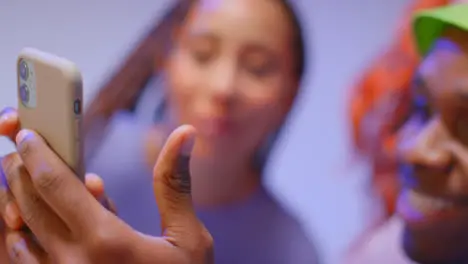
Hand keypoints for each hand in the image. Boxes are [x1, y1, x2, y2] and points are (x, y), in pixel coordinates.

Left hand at [0, 108, 212, 262]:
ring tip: (15, 184)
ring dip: (10, 202)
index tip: (28, 135)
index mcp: (106, 241)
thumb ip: (175, 184)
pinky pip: (20, 263)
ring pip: (14, 234)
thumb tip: (185, 133)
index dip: (38, 154)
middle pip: (28, 204)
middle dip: (18, 171)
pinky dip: (14, 239)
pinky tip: (21, 226)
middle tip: (18, 153)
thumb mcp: (188, 239)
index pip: (56, 184)